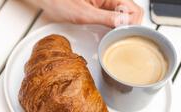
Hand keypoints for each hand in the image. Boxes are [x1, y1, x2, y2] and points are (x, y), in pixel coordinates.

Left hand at [29, 0, 143, 27]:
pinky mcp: (101, 7)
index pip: (133, 9)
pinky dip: (115, 25)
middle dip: (129, 26)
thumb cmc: (59, 1)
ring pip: (124, 14)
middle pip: (131, 12)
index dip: (132, 24)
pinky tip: (111, 33)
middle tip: (121, 40)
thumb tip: (123, 24)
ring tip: (116, 38)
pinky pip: (115, 15)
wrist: (46, 0)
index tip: (125, 37)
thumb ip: (105, 18)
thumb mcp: (83, 14)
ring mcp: (106, 2)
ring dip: (123, 26)